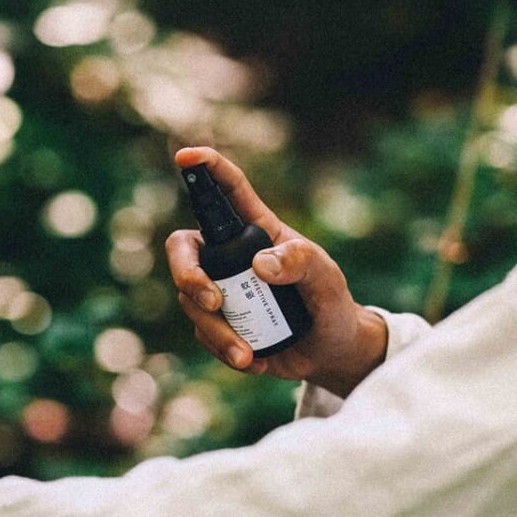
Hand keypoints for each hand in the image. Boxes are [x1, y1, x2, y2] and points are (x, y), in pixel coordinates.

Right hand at [166, 147, 386, 397]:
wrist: (331, 353)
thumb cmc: (332, 305)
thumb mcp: (327, 280)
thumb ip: (301, 262)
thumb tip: (260, 265)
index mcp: (258, 232)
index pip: (228, 192)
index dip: (206, 169)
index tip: (186, 156)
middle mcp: (231, 257)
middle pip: (184, 249)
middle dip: (187, 274)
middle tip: (212, 301)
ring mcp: (222, 291)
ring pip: (191, 300)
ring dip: (216, 330)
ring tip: (248, 354)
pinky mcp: (219, 325)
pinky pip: (203, 334)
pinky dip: (224, 349)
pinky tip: (254, 360)